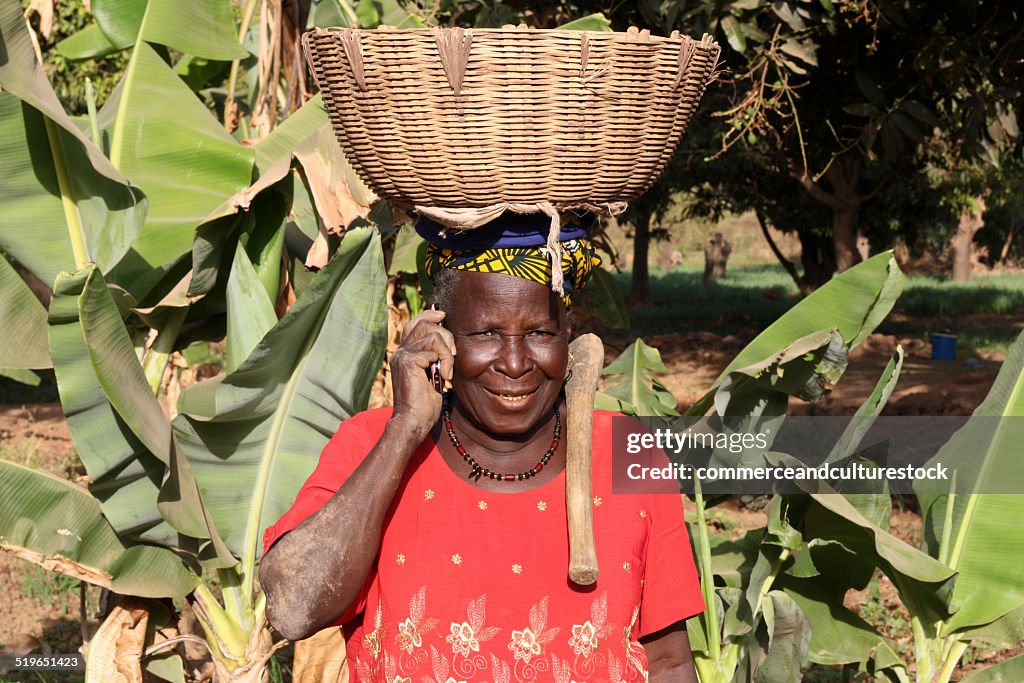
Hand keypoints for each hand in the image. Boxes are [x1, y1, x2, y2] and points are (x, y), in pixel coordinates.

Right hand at [389, 308, 455, 436]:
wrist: (413, 420)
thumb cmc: (424, 404)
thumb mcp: (432, 375)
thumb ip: (434, 357)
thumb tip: (446, 341)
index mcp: (404, 353)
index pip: (414, 324)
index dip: (428, 315)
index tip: (442, 314)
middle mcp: (401, 351)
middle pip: (425, 324)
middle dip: (446, 335)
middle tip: (452, 355)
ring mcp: (403, 355)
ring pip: (433, 336)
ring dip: (447, 353)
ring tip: (447, 371)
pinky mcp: (409, 361)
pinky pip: (435, 350)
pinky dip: (445, 362)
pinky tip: (444, 378)